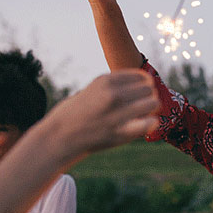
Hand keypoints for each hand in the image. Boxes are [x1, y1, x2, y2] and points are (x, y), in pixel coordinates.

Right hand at [44, 70, 159, 158]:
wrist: (60, 136)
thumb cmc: (79, 112)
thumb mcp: (95, 88)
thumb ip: (117, 85)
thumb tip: (145, 83)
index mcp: (106, 80)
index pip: (141, 76)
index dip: (144, 85)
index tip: (139, 94)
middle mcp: (113, 94)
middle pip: (149, 89)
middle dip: (148, 96)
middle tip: (141, 106)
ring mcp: (117, 113)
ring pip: (153, 103)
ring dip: (151, 110)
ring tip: (143, 115)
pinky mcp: (120, 132)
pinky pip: (149, 123)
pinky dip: (151, 123)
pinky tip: (145, 125)